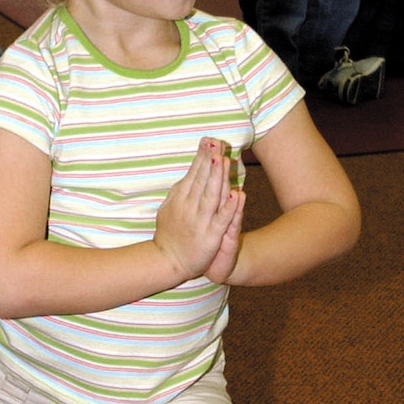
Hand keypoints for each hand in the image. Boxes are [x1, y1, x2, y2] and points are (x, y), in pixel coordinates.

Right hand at [153, 138, 238, 281]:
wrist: (168, 262)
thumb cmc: (168, 235)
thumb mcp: (167, 210)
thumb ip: (176, 193)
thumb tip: (185, 176)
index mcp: (180, 199)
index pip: (192, 175)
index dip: (201, 158)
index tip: (208, 141)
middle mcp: (189, 208)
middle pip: (202, 181)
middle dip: (210, 161)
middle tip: (217, 143)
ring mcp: (200, 221)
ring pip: (211, 196)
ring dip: (217, 178)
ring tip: (222, 159)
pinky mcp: (211, 235)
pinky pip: (222, 219)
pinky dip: (229, 206)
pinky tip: (236, 193)